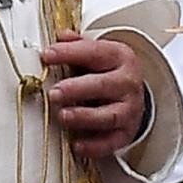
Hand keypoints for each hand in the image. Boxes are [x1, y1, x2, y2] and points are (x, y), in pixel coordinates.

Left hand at [42, 31, 145, 161]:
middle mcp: (128, 83)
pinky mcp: (126, 133)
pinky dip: (94, 146)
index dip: (69, 53)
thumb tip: (62, 36)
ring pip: (108, 115)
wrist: (134, 94)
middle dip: (76, 89)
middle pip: (103, 85)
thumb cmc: (109, 72)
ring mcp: (129, 109)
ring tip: (63, 116)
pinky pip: (111, 142)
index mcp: (120, 57)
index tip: (47, 55)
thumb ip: (78, 45)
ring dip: (84, 117)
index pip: (94, 52)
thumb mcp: (98, 53)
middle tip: (54, 92)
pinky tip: (77, 144)